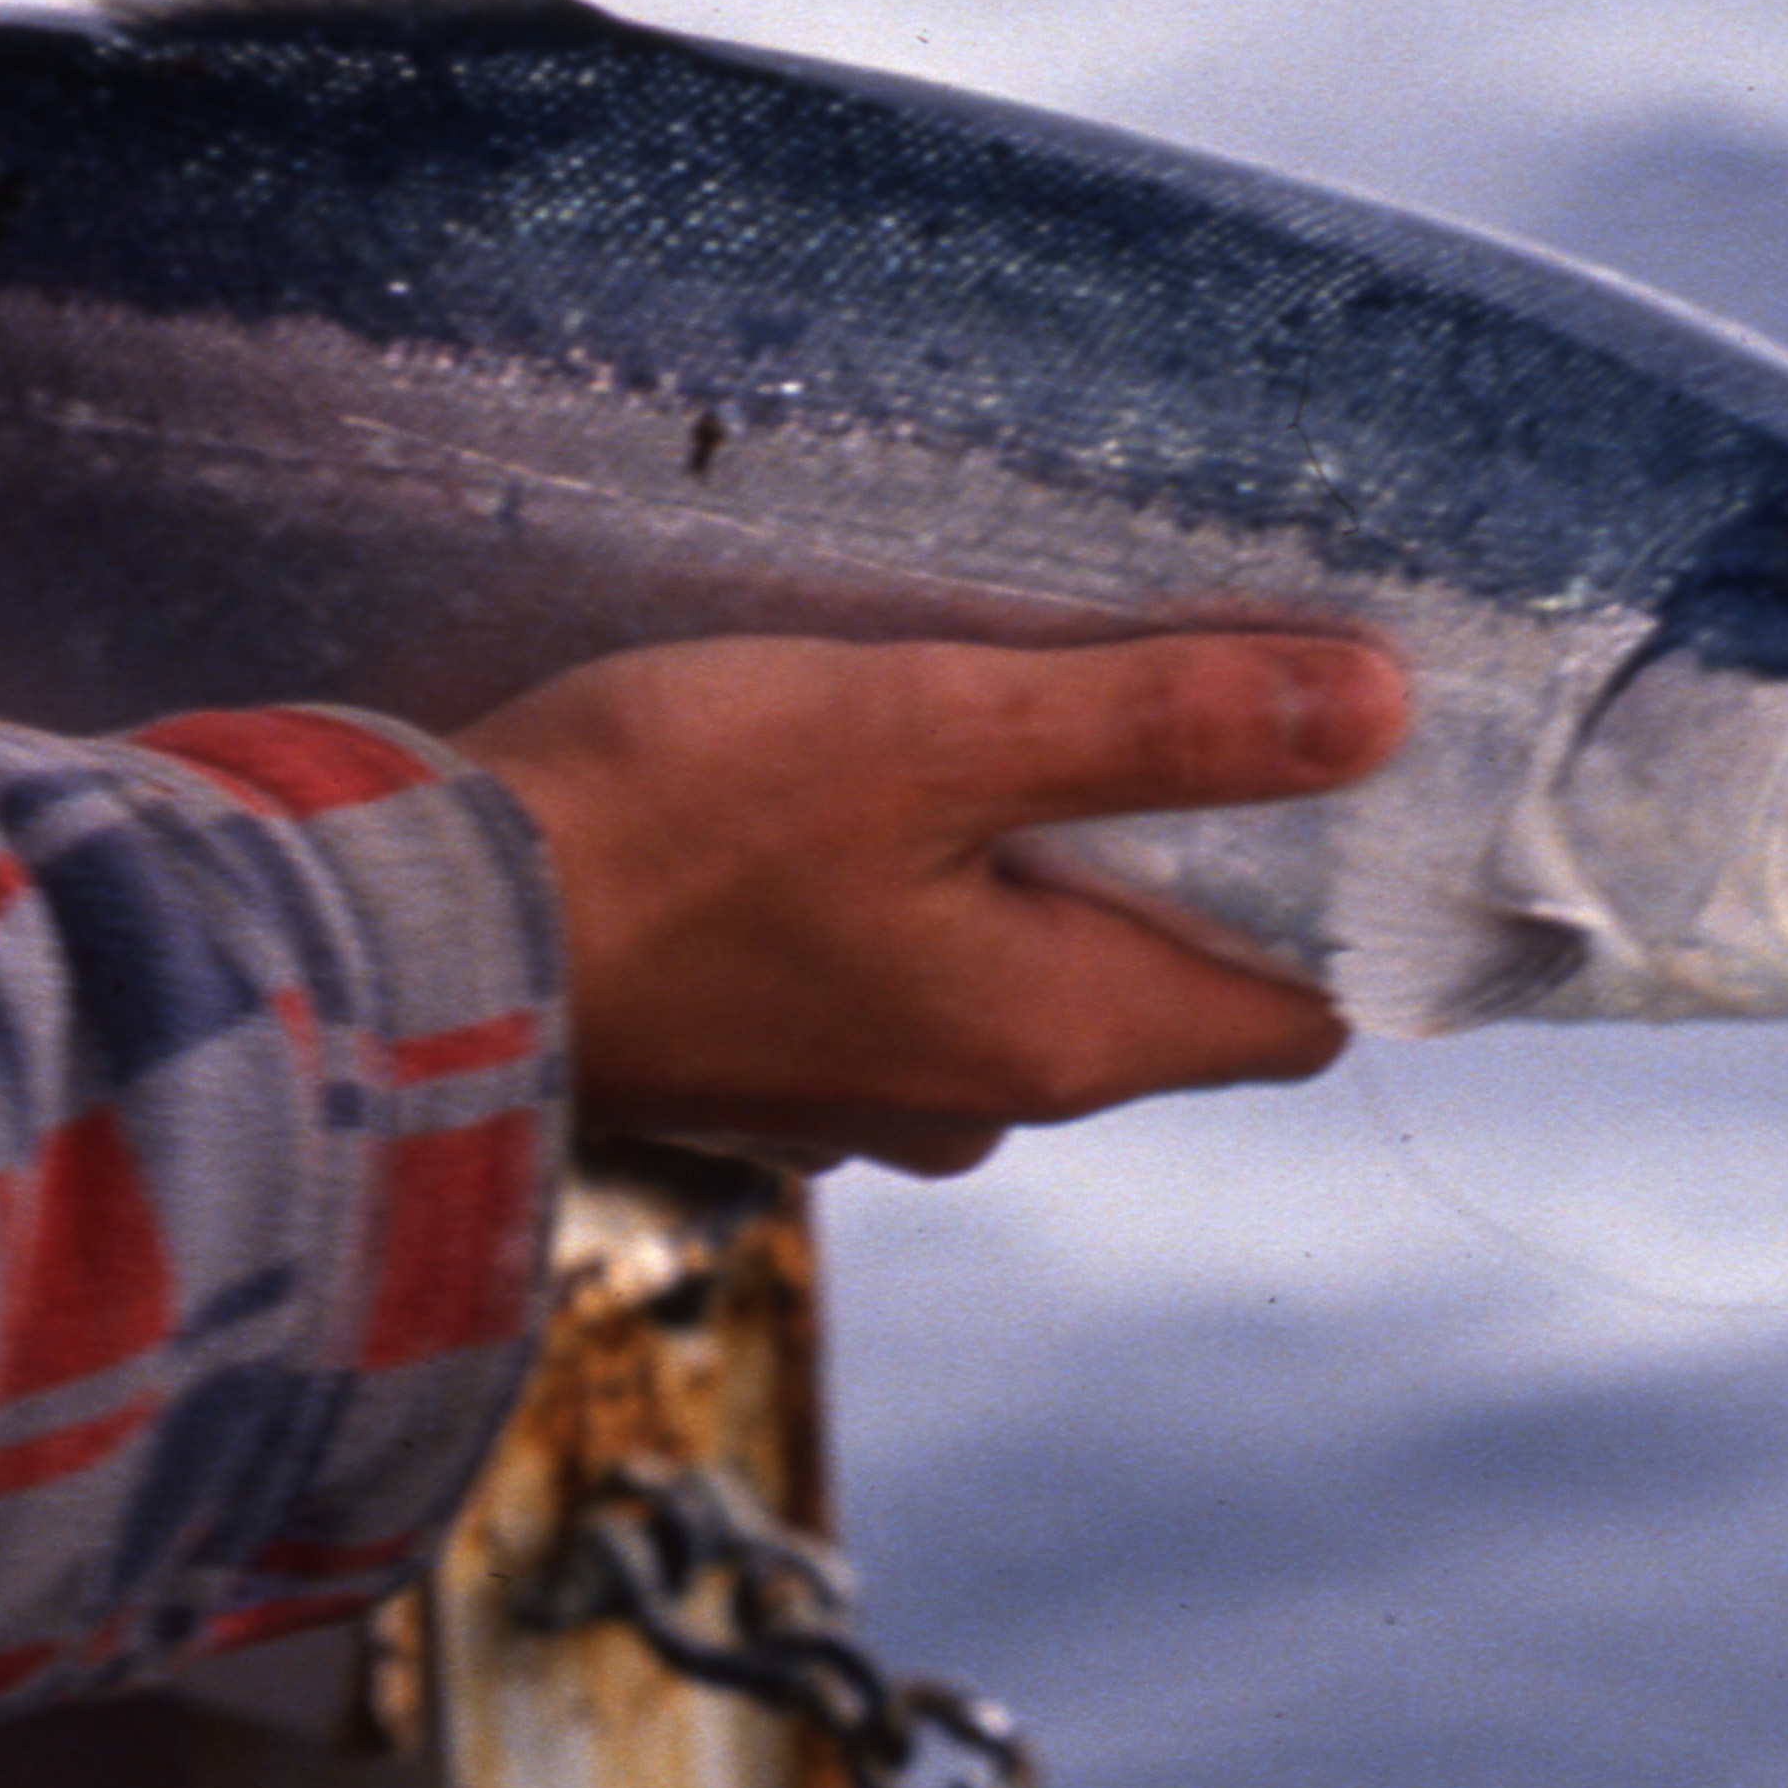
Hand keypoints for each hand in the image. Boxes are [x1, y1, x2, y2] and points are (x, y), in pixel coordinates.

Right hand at [450, 632, 1397, 1175]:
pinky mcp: (745, 1060)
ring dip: (1013, 865)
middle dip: (1166, 853)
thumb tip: (1379, 709)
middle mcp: (974, 1102)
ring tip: (974, 718)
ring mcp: (850, 1096)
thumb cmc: (673, 833)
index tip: (1321, 755)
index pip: (1290, 1013)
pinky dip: (894, 892)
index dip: (1331, 894)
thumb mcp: (936, 732)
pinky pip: (880, 974)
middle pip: (1149, 984)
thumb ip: (1159, 722)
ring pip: (1006, 973)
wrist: (409, 945)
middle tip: (1144, 686)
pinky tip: (831, 793)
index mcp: (1057, 1041)